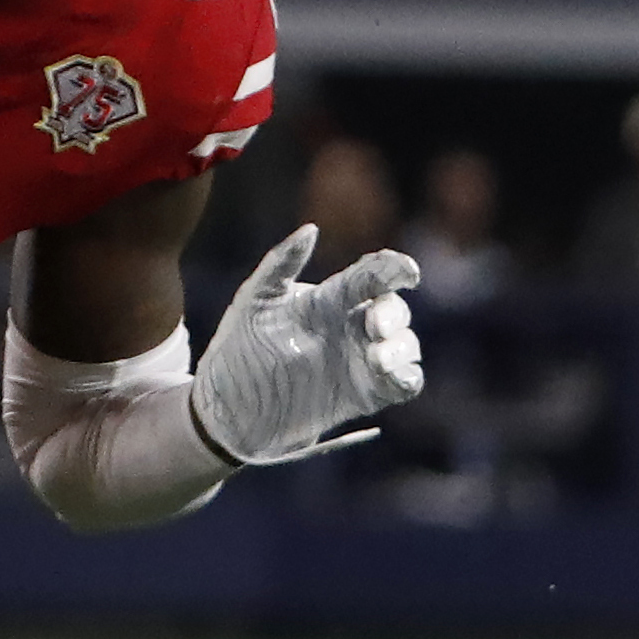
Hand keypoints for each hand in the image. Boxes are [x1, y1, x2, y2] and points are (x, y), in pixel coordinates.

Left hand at [188, 225, 421, 466]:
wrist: (231, 409)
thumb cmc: (239, 349)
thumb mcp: (254, 300)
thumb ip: (281, 263)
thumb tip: (312, 228)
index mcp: (329, 299)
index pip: (373, 274)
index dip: (395, 268)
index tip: (407, 272)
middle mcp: (351, 327)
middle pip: (395, 309)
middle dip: (393, 314)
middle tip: (374, 326)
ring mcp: (361, 362)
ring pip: (405, 345)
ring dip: (401, 348)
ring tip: (377, 358)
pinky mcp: (367, 395)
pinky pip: (404, 383)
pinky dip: (407, 377)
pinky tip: (390, 376)